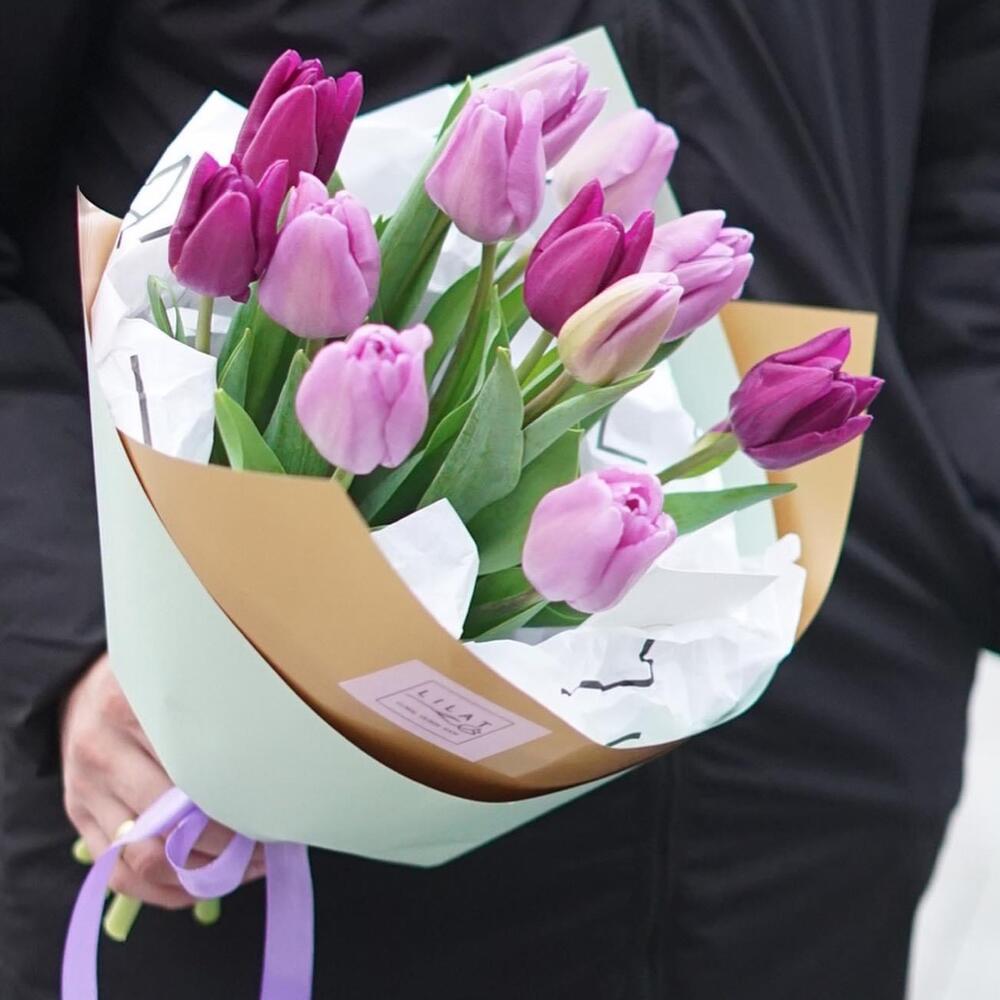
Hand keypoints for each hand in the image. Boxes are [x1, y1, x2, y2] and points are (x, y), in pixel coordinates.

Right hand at [60, 653, 263, 908]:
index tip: (273, 812)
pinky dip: (162, 891)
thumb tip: (276, 766)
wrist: (77, 685)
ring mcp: (87, 790)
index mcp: (133, 707)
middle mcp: (104, 751)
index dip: (237, 799)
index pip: (194, 767)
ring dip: (196, 875)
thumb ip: (215, 713)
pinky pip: (117, 874)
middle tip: (264, 848)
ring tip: (238, 870)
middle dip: (225, 845)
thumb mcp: (180, 679)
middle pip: (171, 818)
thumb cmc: (150, 686)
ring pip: (144, 856)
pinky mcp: (78, 818)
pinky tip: (197, 888)